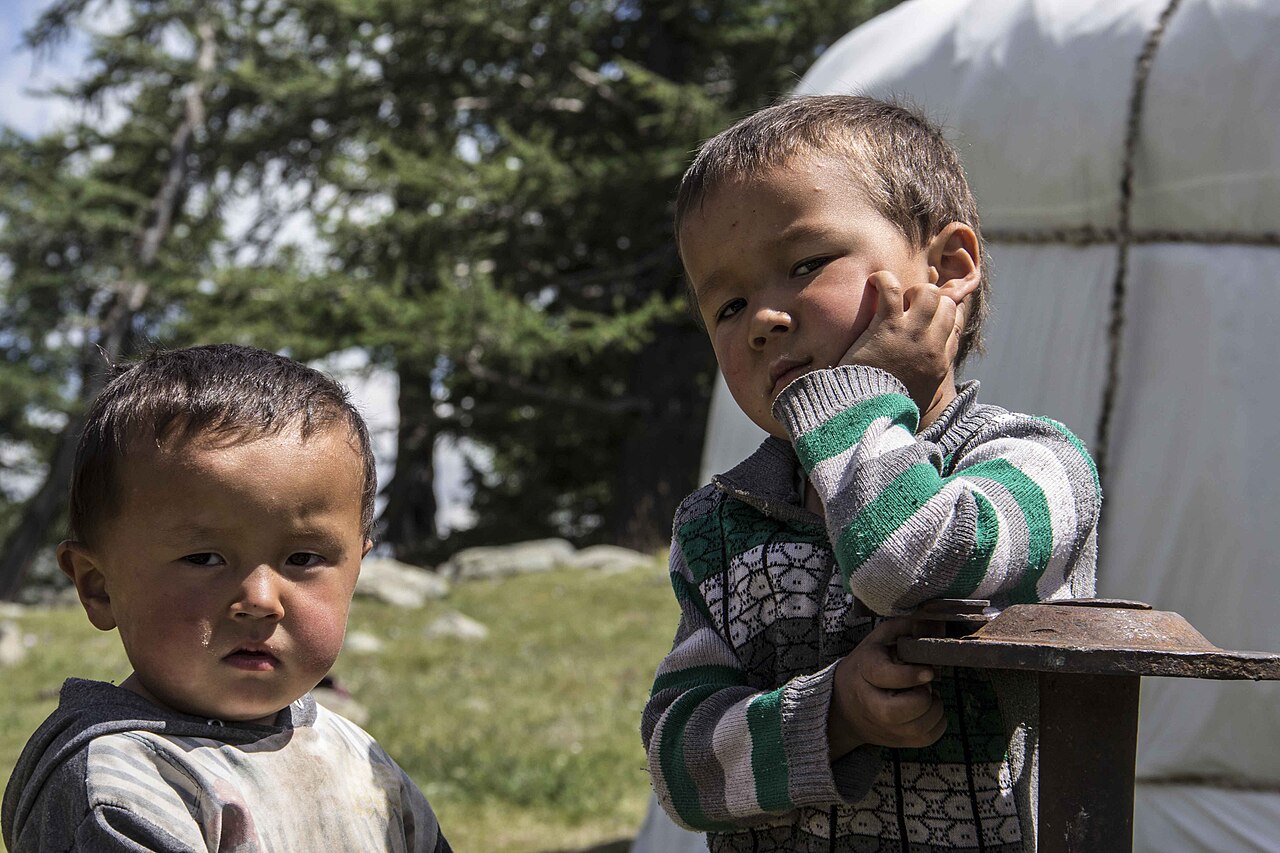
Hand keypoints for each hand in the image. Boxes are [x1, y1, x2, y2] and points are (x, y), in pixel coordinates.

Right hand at [827, 617, 945, 759]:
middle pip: (900, 711)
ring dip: (934, 709)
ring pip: (920, 727)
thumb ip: (902, 627)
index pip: (885, 677)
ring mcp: (884, 727)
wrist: (844, 707)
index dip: (910, 675)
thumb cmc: (866, 668)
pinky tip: (928, 708)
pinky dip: (938, 722)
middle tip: (925, 685)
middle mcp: (870, 704)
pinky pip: (929, 737)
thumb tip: (935, 621)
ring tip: (927, 694)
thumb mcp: (877, 641)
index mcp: (864, 672)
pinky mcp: (898, 742)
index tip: (929, 671)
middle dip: (923, 697)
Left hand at [840, 271, 966, 413]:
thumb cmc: (886, 407)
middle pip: (946, 305)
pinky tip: (875, 281)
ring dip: (913, 290)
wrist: (866, 414)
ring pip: (927, 293)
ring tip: (897, 297)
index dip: (945, 312)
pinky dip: (883, 279)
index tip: (931, 311)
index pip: (955, 325)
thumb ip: (931, 385)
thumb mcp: (920, 398)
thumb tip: (938, 382)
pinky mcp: (886, 327)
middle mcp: (931, 346)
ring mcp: (910, 334)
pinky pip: (892, 289)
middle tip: (909, 305)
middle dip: (931, 298)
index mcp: (940, 363)